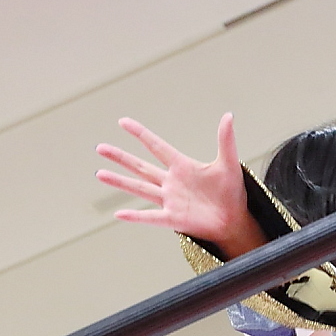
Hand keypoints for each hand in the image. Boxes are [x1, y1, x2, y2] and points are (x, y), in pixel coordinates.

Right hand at [95, 113, 265, 258]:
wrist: (235, 220)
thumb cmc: (231, 193)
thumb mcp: (229, 164)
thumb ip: (226, 140)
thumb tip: (228, 115)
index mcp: (182, 166)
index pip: (156, 146)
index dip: (140, 134)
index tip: (123, 122)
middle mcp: (171, 182)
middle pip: (140, 166)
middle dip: (120, 157)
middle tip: (100, 147)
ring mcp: (170, 201)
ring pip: (139, 188)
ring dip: (120, 181)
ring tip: (100, 173)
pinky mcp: (174, 219)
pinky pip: (151, 217)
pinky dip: (136, 216)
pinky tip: (118, 214)